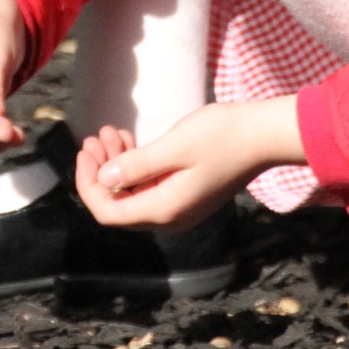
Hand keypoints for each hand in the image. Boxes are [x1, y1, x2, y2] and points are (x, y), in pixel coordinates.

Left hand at [74, 98, 304, 231]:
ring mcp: (180, 208)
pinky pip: (150, 187)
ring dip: (117, 165)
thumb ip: (136, 165)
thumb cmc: (221, 136)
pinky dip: (136, 166)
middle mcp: (170, 217)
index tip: (85, 151)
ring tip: (110, 132)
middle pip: (119, 204)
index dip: (88, 185)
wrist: (263, 136)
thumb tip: (104, 178)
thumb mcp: (173, 147)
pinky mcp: (187, 194)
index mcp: (164, 210)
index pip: (108, 213)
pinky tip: (130, 140)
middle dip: (101, 170)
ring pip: (133, 193)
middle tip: (96, 135)